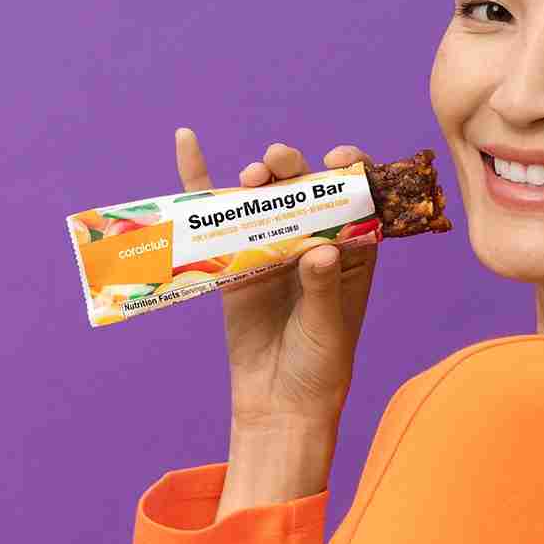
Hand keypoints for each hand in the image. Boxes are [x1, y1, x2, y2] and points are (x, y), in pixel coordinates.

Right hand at [174, 128, 380, 434]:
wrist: (280, 402)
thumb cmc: (320, 366)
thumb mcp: (329, 327)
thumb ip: (324, 288)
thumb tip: (323, 251)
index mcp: (353, 249)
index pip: (356, 197)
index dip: (349, 171)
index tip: (335, 160)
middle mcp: (313, 239)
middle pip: (304, 189)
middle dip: (293, 168)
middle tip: (278, 165)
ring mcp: (272, 247)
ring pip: (263, 198)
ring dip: (257, 177)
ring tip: (253, 178)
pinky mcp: (235, 261)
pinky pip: (216, 217)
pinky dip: (199, 179)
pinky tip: (187, 141)